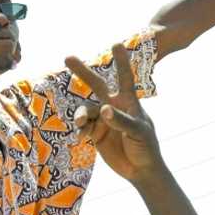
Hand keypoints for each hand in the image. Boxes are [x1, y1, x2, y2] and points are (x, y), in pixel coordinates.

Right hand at [64, 44, 162, 183]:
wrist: (140, 170)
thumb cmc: (146, 147)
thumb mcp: (138, 132)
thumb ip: (121, 120)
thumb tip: (103, 109)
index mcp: (128, 102)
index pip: (124, 78)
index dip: (120, 61)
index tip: (116, 44)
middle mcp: (113, 106)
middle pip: (96, 85)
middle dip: (82, 72)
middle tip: (67, 57)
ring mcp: (102, 119)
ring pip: (85, 110)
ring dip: (80, 115)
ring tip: (80, 123)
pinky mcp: (95, 133)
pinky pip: (82, 127)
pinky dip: (80, 130)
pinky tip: (80, 137)